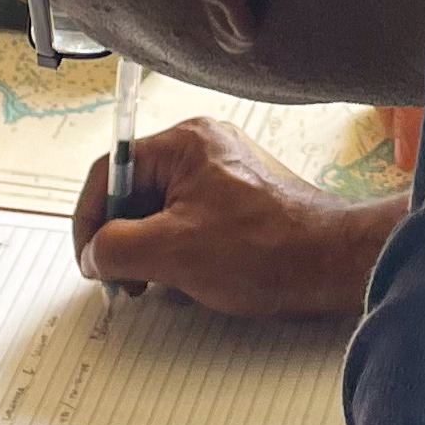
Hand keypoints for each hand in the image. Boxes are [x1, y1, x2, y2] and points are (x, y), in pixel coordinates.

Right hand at [72, 117, 406, 320]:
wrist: (335, 265)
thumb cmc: (269, 251)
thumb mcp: (172, 252)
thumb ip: (116, 247)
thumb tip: (95, 253)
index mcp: (185, 143)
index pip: (111, 171)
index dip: (90, 219)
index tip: (90, 258)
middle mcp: (205, 149)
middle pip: (135, 191)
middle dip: (123, 238)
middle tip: (124, 278)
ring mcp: (226, 174)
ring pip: (161, 210)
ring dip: (150, 248)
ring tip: (158, 282)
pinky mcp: (241, 201)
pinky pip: (189, 220)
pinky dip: (178, 250)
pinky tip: (188, 277)